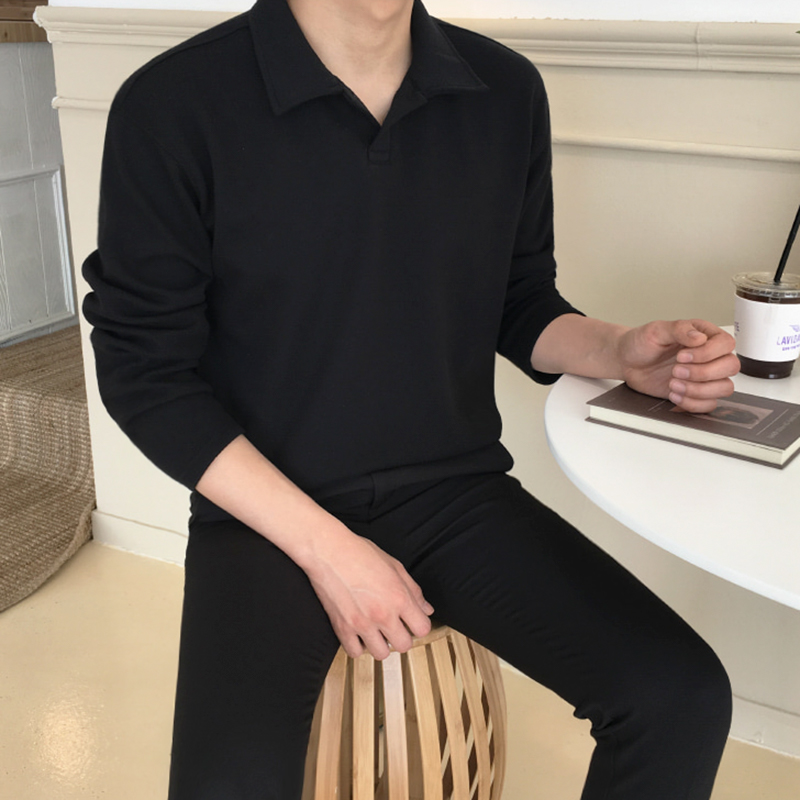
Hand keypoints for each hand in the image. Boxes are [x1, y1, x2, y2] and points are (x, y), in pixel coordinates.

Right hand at [304, 530, 433, 659]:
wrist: (328, 551)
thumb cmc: (359, 552)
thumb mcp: (394, 565)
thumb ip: (413, 590)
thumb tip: (426, 608)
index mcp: (399, 597)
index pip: (422, 628)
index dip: (419, 625)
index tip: (412, 621)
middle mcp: (383, 614)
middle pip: (404, 645)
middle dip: (401, 637)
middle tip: (394, 627)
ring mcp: (362, 623)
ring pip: (381, 654)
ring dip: (381, 644)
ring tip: (376, 631)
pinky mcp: (342, 628)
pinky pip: (355, 653)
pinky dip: (358, 646)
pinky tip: (359, 634)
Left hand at [618, 319, 739, 412]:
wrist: (627, 361)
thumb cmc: (642, 343)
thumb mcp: (656, 330)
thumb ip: (679, 330)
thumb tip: (699, 337)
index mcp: (705, 336)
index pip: (726, 344)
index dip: (707, 353)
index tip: (681, 356)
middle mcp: (710, 356)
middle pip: (731, 367)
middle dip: (702, 372)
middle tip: (676, 371)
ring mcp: (704, 376)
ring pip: (725, 388)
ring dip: (699, 390)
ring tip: (672, 384)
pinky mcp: (696, 393)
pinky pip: (709, 404)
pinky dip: (692, 403)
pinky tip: (673, 395)